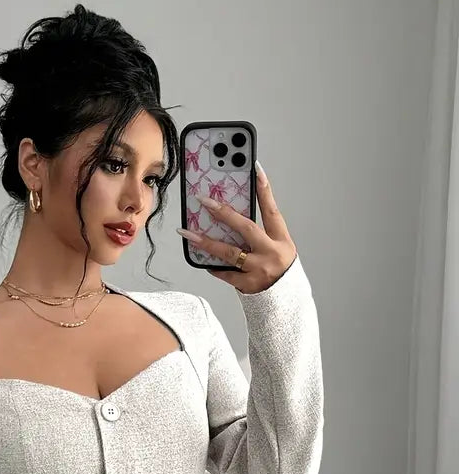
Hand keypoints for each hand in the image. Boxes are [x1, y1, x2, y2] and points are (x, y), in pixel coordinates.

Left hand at [177, 162, 297, 293]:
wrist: (285, 302)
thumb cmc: (279, 271)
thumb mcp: (279, 249)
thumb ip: (261, 235)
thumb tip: (232, 218)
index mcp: (281, 240)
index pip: (272, 211)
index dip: (264, 190)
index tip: (255, 170)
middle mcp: (271, 252)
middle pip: (246, 228)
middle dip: (224, 213)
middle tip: (205, 202)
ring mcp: (260, 269)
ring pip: (229, 252)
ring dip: (206, 242)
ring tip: (188, 233)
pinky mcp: (249, 285)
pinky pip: (226, 273)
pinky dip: (214, 267)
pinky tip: (203, 261)